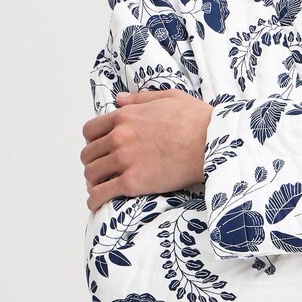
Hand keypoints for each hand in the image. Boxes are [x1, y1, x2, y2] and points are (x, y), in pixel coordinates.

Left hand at [80, 89, 212, 212]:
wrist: (212, 142)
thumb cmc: (197, 120)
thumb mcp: (169, 98)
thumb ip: (140, 98)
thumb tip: (119, 98)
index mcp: (125, 117)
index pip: (91, 131)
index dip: (93, 142)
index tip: (101, 149)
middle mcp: (118, 137)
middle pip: (89, 154)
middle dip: (93, 162)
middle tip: (102, 170)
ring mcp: (124, 160)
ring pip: (91, 174)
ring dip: (93, 181)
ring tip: (100, 187)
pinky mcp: (132, 182)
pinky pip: (101, 193)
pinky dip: (94, 200)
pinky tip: (96, 203)